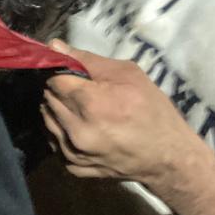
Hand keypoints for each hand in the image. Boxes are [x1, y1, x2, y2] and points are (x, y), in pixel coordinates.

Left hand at [42, 41, 198, 184]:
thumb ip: (87, 59)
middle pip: (49, 98)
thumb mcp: (127, 74)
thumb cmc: (152, 110)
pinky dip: (62, 131)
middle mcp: (77, 130)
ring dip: (58, 109)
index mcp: (91, 103)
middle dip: (60, 90)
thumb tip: (54, 46)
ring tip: (82, 109)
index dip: (60, 72)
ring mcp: (73, 153)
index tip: (70, 71)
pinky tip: (80, 127)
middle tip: (81, 90)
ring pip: (47, 119)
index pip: (53, 80)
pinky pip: (54, 142)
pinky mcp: (74, 167)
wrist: (168, 158)